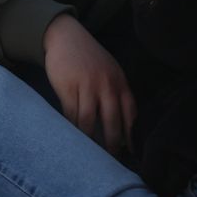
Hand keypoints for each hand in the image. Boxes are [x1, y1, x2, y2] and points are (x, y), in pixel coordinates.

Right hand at [43, 13, 136, 154]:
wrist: (65, 36)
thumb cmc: (88, 57)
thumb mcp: (108, 71)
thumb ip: (115, 92)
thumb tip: (121, 122)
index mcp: (120, 82)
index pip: (131, 113)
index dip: (131, 134)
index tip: (131, 152)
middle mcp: (107, 85)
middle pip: (113, 122)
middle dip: (112, 144)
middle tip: (109, 160)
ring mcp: (88, 86)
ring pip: (90, 122)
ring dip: (89, 140)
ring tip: (88, 153)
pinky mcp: (69, 87)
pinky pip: (71, 114)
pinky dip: (71, 128)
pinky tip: (72, 137)